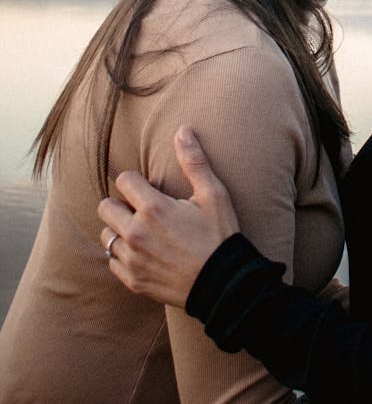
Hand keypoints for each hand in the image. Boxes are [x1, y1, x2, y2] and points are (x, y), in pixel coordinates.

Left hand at [97, 126, 239, 306]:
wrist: (223, 284)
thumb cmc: (219, 236)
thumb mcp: (213, 194)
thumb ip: (194, 161)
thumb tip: (182, 130)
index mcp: (153, 208)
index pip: (123, 180)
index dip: (136, 181)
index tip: (150, 189)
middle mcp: (136, 233)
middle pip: (106, 207)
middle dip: (121, 203)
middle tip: (143, 209)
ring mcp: (132, 259)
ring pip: (107, 235)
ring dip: (120, 230)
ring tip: (142, 231)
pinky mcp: (133, 281)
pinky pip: (112, 262)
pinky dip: (123, 256)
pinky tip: (143, 252)